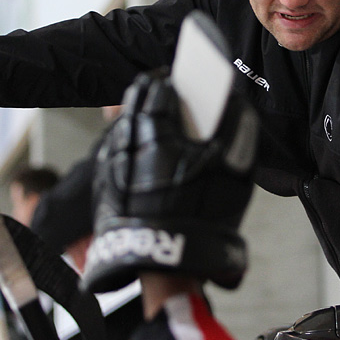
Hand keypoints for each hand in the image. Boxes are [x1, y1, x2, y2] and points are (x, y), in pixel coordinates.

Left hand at [81, 72, 258, 293]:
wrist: (166, 263)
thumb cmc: (202, 213)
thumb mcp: (232, 170)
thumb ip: (236, 127)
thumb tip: (235, 100)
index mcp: (157, 130)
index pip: (160, 88)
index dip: (171, 78)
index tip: (179, 76)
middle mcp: (128, 142)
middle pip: (136, 101)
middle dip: (151, 89)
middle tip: (165, 87)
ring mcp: (111, 164)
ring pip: (122, 124)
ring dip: (137, 113)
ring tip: (154, 115)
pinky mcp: (103, 185)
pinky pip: (113, 150)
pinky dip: (127, 140)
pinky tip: (139, 146)